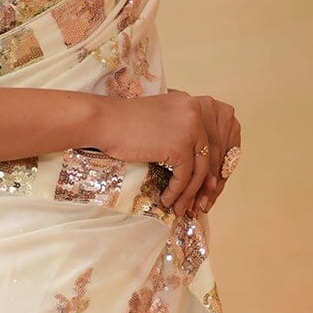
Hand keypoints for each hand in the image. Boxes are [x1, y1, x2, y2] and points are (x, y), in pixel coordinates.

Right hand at [89, 89, 240, 216]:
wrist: (103, 122)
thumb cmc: (121, 124)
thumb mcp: (158, 121)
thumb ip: (176, 131)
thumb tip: (189, 160)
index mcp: (190, 104)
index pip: (208, 139)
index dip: (205, 166)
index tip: (200, 186)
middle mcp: (195, 113)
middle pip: (208, 155)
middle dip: (202, 184)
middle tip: (194, 202)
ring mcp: (190, 128)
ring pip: (199, 169)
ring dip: (189, 193)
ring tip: (179, 207)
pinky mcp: (180, 146)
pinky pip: (185, 177)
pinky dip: (177, 192)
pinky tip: (166, 200)